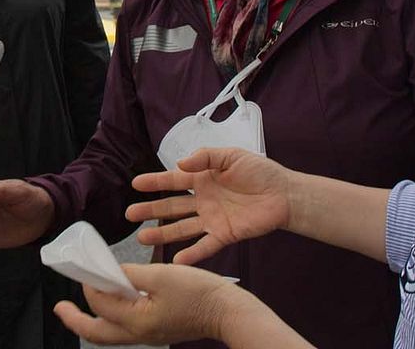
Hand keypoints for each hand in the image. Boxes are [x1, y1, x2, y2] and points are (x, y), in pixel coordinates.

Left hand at [53, 263, 243, 344]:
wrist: (228, 312)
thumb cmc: (199, 293)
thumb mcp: (161, 275)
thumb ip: (131, 274)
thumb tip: (111, 273)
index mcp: (137, 321)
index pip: (101, 304)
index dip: (90, 284)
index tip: (88, 268)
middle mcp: (139, 334)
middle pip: (97, 333)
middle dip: (75, 320)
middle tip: (59, 308)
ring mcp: (149, 335)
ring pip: (110, 334)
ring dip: (92, 321)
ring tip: (79, 308)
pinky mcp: (157, 330)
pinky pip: (125, 329)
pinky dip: (112, 318)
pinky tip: (113, 302)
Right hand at [127, 148, 291, 264]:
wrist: (285, 194)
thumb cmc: (261, 172)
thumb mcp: (232, 155)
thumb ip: (206, 156)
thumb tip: (180, 163)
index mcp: (203, 178)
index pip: (173, 180)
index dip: (154, 182)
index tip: (136, 184)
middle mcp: (203, 200)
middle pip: (171, 206)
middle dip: (150, 211)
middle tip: (129, 215)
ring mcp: (212, 219)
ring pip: (182, 228)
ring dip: (163, 234)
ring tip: (142, 239)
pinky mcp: (225, 235)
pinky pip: (205, 246)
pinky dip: (191, 254)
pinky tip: (176, 260)